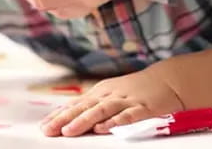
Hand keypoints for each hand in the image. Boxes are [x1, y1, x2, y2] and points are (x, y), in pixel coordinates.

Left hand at [40, 68, 183, 136]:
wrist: (168, 80)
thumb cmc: (136, 90)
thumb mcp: (112, 94)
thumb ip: (93, 106)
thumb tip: (68, 118)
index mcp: (102, 92)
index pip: (76, 104)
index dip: (59, 114)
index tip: (43, 125)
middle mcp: (111, 94)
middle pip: (84, 107)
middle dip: (64, 119)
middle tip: (48, 130)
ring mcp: (127, 100)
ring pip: (102, 110)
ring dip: (84, 120)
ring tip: (69, 131)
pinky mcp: (143, 107)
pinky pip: (128, 115)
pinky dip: (115, 121)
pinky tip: (104, 128)